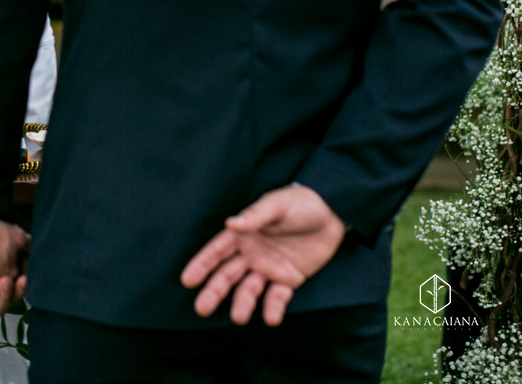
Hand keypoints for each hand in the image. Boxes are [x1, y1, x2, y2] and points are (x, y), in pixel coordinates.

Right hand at [180, 185, 346, 326]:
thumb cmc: (301, 203)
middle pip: (228, 275)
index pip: (217, 252)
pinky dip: (274, 307)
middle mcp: (252, 254)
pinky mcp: (289, 279)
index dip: (202, 265)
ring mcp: (269, 268)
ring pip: (249, 289)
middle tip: (201, 308)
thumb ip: (255, 216)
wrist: (333, 213)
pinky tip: (272, 318)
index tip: (188, 280)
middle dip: (214, 291)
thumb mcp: (277, 204)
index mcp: (244, 234)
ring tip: (238, 317)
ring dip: (243, 303)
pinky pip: (278, 296)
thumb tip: (231, 223)